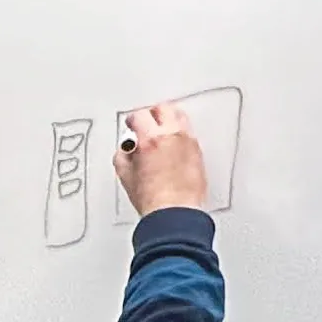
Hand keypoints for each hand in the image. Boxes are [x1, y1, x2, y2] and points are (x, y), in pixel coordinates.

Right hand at [118, 99, 208, 216]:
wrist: (175, 213)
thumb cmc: (154, 200)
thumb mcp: (126, 176)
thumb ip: (124, 155)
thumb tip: (127, 150)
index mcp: (151, 139)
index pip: (140, 115)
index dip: (132, 120)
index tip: (131, 124)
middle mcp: (172, 136)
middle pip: (163, 108)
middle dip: (152, 113)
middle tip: (146, 121)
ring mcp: (188, 142)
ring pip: (180, 116)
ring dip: (169, 119)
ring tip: (162, 129)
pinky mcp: (198, 152)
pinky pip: (189, 133)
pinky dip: (179, 134)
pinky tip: (173, 144)